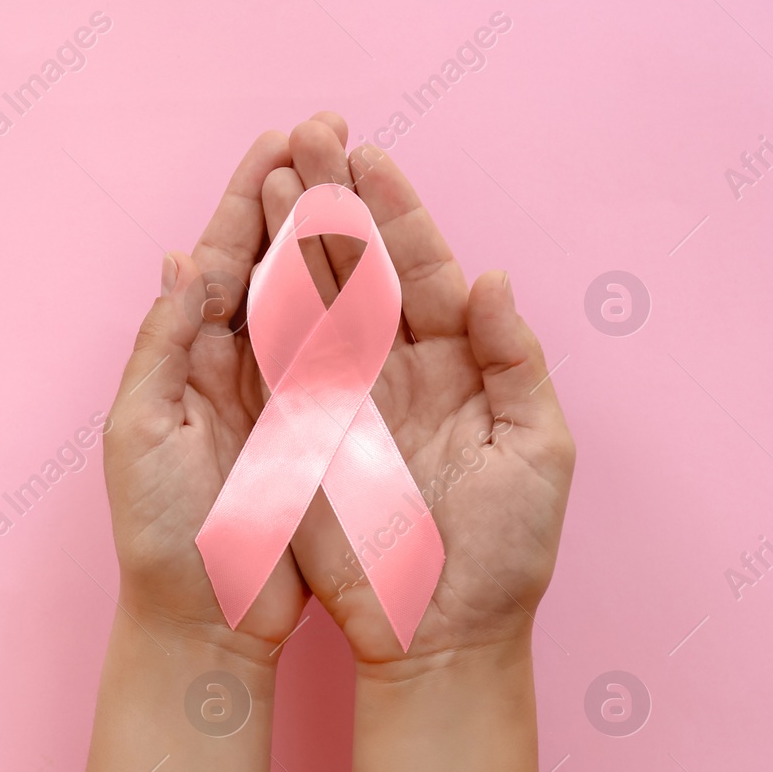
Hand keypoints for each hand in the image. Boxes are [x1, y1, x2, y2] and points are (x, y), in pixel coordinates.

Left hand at [104, 130, 323, 656]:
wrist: (207, 620)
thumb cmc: (160, 535)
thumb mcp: (139, 435)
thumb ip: (160, 345)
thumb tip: (180, 258)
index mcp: (184, 356)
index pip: (220, 258)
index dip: (249, 199)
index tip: (283, 141)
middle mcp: (231, 365)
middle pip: (270, 261)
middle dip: (300, 197)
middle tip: (333, 132)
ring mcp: (278, 395)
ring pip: (313, 297)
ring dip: (336, 238)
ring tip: (366, 178)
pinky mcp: (320, 431)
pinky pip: (345, 354)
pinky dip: (364, 308)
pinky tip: (389, 269)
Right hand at [269, 117, 575, 676]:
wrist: (437, 636)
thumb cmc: (506, 555)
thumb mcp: (538, 452)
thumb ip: (518, 361)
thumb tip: (491, 279)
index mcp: (456, 363)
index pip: (419, 267)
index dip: (395, 210)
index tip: (368, 153)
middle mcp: (392, 369)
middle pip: (355, 268)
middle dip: (329, 201)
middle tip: (306, 135)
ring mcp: (339, 398)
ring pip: (306, 301)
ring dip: (283, 239)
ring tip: (264, 174)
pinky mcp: (296, 434)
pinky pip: (272, 362)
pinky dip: (253, 309)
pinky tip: (234, 255)